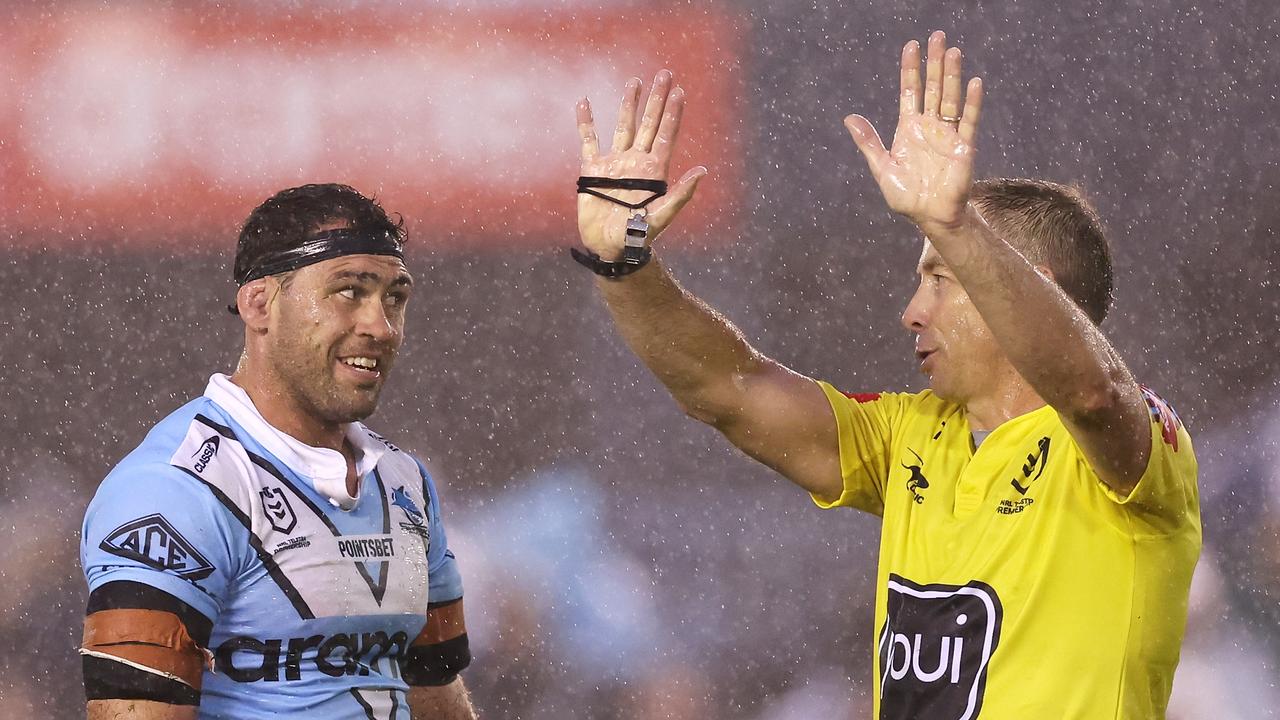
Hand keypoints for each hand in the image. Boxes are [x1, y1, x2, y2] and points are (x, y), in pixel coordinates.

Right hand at [575, 70, 706, 260]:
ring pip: (623, 126)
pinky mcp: (593, 171)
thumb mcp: (662, 217)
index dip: (673, 114)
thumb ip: (681, 194)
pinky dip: (586, 123)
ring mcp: (615, 164)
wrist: (610, 248)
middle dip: (657, 100)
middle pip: (649, 124)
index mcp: (655, 171)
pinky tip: (584, 103)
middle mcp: (637, 162)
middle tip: (665, 74)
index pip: (666, 136)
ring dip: (629, 104)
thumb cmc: (638, 237)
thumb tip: (702, 171)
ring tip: (635, 81)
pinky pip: (589, 141)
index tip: (679, 92)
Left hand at [844, 31, 983, 233]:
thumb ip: (869, 142)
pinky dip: (972, 103)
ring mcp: (948, 134)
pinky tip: (974, 83)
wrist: (929, 216)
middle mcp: (930, 126)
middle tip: (936, 36)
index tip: (911, 45)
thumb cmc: (907, 195)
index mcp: (909, 128)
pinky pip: (969, 121)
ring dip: (952, 75)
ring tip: (952, 51)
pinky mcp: (964, 147)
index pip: (910, 91)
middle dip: (933, 63)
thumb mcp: (882, 168)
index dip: (910, 69)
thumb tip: (849, 118)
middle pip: (933, 87)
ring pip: (951, 98)